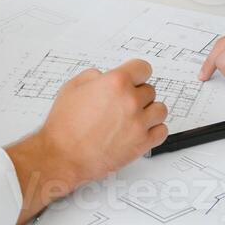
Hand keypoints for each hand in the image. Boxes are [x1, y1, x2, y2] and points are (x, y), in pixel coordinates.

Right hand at [6, 59, 167, 221]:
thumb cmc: (64, 126)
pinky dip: (154, 130)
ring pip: (160, 110)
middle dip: (137, 95)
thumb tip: (105, 77)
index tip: (135, 79)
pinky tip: (140, 131)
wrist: (62, 155)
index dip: (137, 74)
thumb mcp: (72, 87)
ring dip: (148, 112)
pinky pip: (162, 131)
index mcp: (115, 83)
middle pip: (150, 90)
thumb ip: (94, 77)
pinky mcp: (142, 143)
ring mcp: (139, 123)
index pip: (143, 68)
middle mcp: (130, 101)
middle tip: (123, 104)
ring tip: (133, 118)